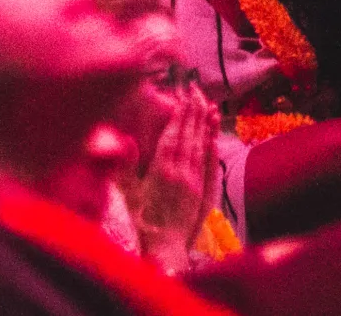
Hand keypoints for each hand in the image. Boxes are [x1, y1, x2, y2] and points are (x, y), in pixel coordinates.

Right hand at [128, 85, 218, 270]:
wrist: (163, 249)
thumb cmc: (141, 223)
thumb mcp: (128, 194)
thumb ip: (126, 166)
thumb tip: (126, 140)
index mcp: (161, 169)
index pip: (172, 134)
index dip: (179, 113)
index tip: (183, 96)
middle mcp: (180, 171)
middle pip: (189, 135)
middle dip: (193, 111)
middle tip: (197, 91)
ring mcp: (193, 181)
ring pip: (200, 146)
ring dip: (204, 124)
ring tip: (208, 106)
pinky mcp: (201, 192)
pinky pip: (208, 163)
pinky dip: (211, 146)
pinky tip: (214, 136)